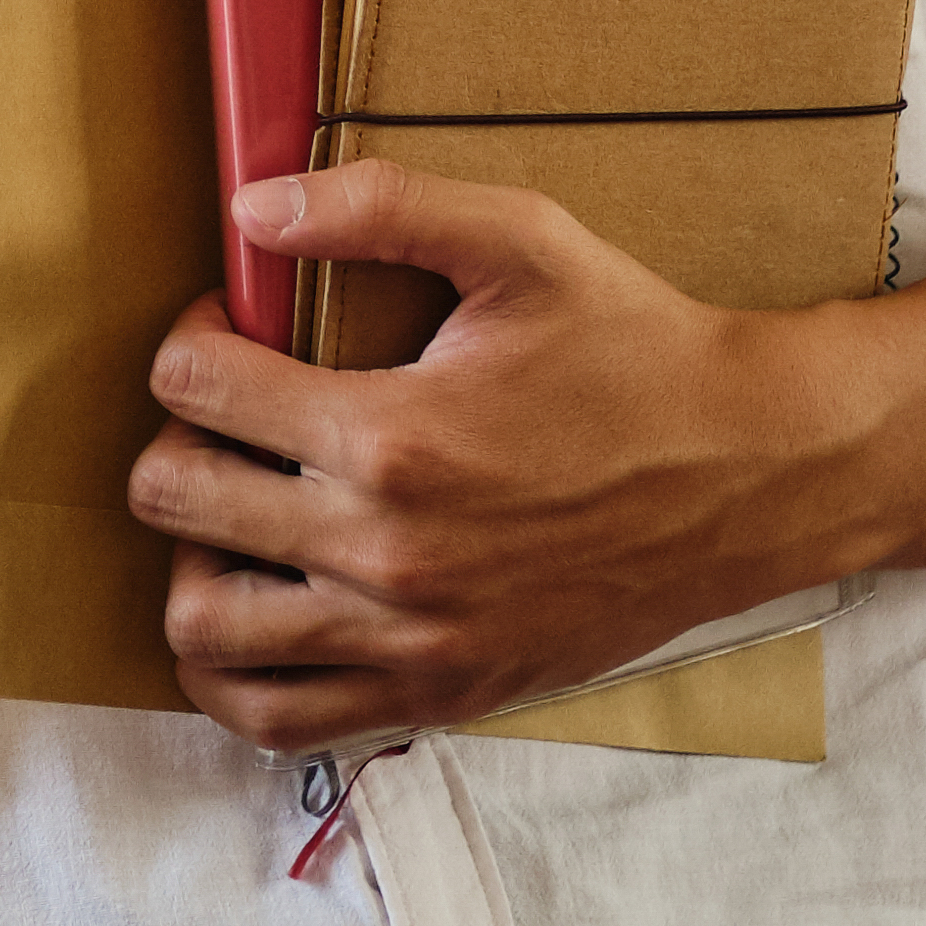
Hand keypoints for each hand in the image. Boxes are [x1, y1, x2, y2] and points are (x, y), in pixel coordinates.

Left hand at [125, 163, 897, 750]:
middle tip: (232, 411)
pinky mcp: (439, 693)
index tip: (232, 326)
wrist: (751, 474)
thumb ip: (382, 207)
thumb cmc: (638, 348)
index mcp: (393, 437)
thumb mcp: (524, 242)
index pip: (193, 388)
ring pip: (202, 626)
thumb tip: (249, 208)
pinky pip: (276, 718)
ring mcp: (407, 641)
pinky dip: (234, 670)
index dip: (192, 337)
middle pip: (173, 499)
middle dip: (179, 435)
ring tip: (237, 509)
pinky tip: (260, 604)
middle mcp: (384, 555)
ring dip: (190, 556)